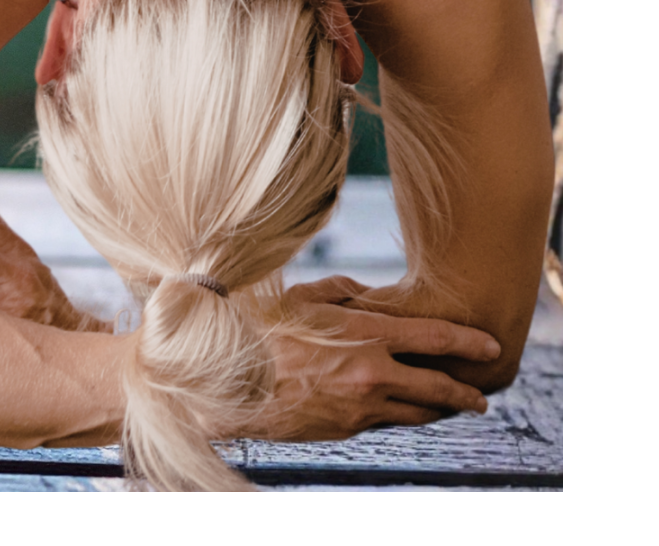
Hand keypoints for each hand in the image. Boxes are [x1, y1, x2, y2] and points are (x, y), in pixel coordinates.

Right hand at [251, 276, 500, 440]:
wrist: (229, 381)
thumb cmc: (259, 331)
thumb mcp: (300, 299)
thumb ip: (339, 290)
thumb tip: (360, 290)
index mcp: (365, 335)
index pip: (436, 338)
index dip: (469, 341)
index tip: (490, 345)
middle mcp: (372, 374)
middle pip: (439, 387)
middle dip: (467, 393)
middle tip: (481, 397)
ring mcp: (360, 407)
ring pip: (417, 413)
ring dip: (438, 411)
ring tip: (450, 407)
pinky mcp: (345, 429)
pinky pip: (383, 422)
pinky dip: (397, 415)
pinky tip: (397, 410)